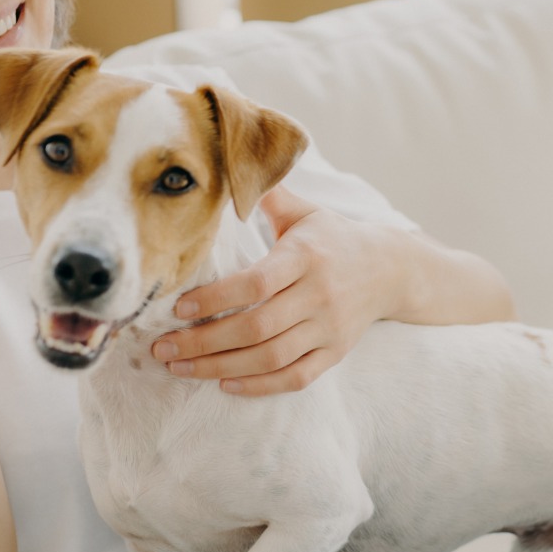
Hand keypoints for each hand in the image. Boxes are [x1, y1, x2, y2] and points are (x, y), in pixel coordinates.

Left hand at [150, 186, 403, 395]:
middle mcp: (320, 294)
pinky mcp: (335, 353)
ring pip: (271, 357)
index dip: (215, 299)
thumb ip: (268, 196)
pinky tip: (225, 384)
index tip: (178, 309)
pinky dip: (260, 386)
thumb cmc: (333, 237)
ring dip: (221, 367)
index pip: (257, 283)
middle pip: (257, 327)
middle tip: (163, 349)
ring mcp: (330, 328)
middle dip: (205, 343)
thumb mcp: (305, 211)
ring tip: (181, 368)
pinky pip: (295, 377)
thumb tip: (231, 165)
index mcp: (306, 256)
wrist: (389, 270)